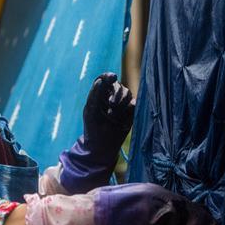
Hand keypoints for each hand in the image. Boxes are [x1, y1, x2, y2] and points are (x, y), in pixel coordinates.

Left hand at [59, 73, 134, 192]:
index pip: (104, 79)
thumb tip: (100, 81)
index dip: (109, 76)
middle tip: (111, 104)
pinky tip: (122, 118)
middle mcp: (112, 96)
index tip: (112, 77)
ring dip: (121, 102)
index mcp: (100, 94)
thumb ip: (94, 95)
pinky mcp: (131, 112)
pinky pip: (134, 104)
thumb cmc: (93, 129)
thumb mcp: (91, 111)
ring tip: (113, 115)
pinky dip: (129, 109)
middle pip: (118, 86)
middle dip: (116, 94)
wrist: (102, 148)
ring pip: (128, 93)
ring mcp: (122, 104)